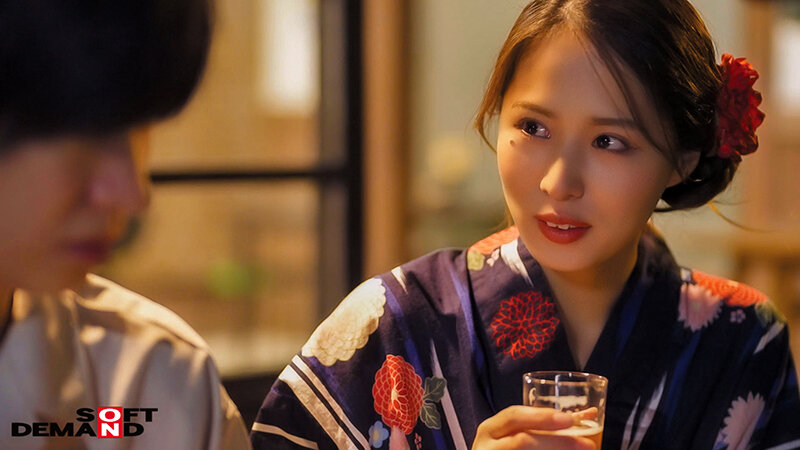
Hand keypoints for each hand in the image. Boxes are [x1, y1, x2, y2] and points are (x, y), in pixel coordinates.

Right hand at [472, 406, 595, 449]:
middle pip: (522, 441)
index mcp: (490, 430)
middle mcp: (488, 447)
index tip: (569, 420)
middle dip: (557, 441)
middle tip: (586, 444)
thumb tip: (589, 414)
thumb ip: (544, 424)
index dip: (541, 417)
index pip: (513, 417)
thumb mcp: (517, 431)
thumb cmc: (507, 446)